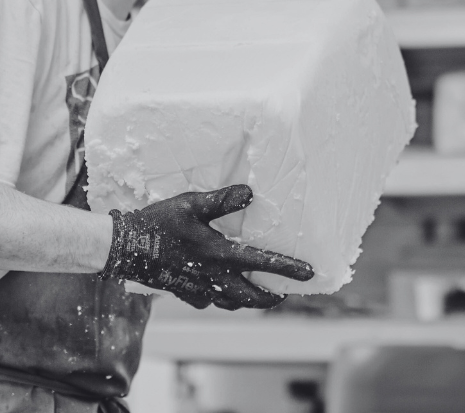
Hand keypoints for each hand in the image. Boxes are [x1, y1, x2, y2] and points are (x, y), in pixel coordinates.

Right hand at [99, 185, 313, 309]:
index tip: (308, 273)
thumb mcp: (191, 204)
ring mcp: (198, 289)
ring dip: (249, 300)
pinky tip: (223, 291)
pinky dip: (224, 299)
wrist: (125, 247)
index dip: (288, 269)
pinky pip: (211, 301)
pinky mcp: (184, 293)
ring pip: (232, 302)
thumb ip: (222, 201)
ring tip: (259, 295)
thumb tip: (250, 193)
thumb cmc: (158, 223)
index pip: (261, 263)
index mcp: (218, 253)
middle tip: (283, 294)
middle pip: (251, 296)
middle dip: (271, 297)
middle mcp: (212, 276)